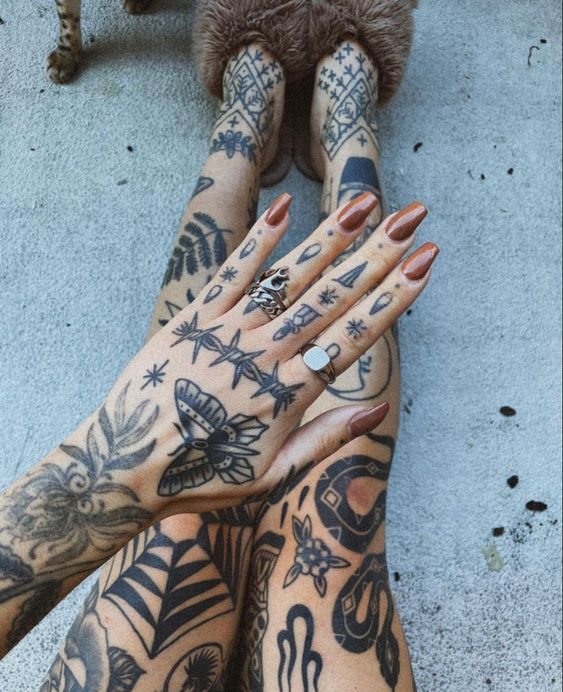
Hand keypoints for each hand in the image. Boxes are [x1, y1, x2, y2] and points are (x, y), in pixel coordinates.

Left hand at [103, 192, 436, 515]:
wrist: (128, 465)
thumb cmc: (203, 477)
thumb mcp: (271, 476)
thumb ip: (324, 440)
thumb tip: (374, 409)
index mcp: (289, 393)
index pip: (353, 335)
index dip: (393, 296)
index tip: (424, 262)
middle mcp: (264, 354)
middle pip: (330, 297)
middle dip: (377, 255)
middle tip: (412, 218)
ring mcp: (228, 331)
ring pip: (287, 278)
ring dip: (328, 240)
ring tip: (362, 205)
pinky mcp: (195, 319)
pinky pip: (231, 274)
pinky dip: (257, 242)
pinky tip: (284, 210)